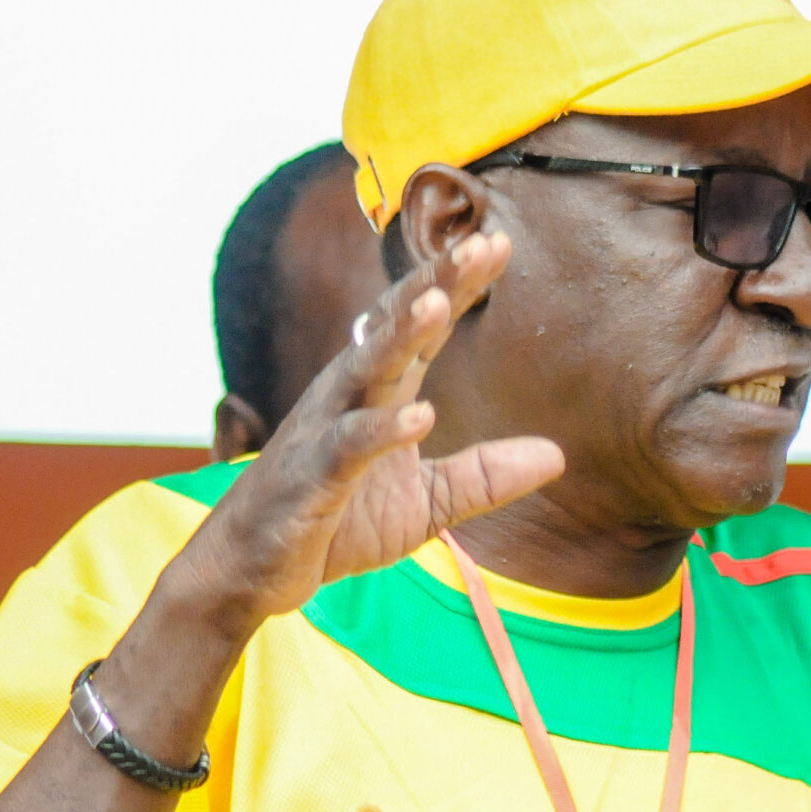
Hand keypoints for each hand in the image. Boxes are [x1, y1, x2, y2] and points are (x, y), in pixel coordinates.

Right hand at [174, 230, 563, 631]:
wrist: (252, 570)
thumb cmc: (335, 524)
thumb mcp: (426, 504)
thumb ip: (485, 476)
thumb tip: (558, 457)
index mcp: (378, 394)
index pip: (422, 327)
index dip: (457, 285)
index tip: (499, 241)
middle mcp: (348, 397)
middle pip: (393, 327)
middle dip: (434, 283)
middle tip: (476, 243)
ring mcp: (324, 431)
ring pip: (364, 370)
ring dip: (400, 335)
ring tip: (438, 300)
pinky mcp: (310, 479)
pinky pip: (346, 446)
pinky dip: (381, 430)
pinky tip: (419, 416)